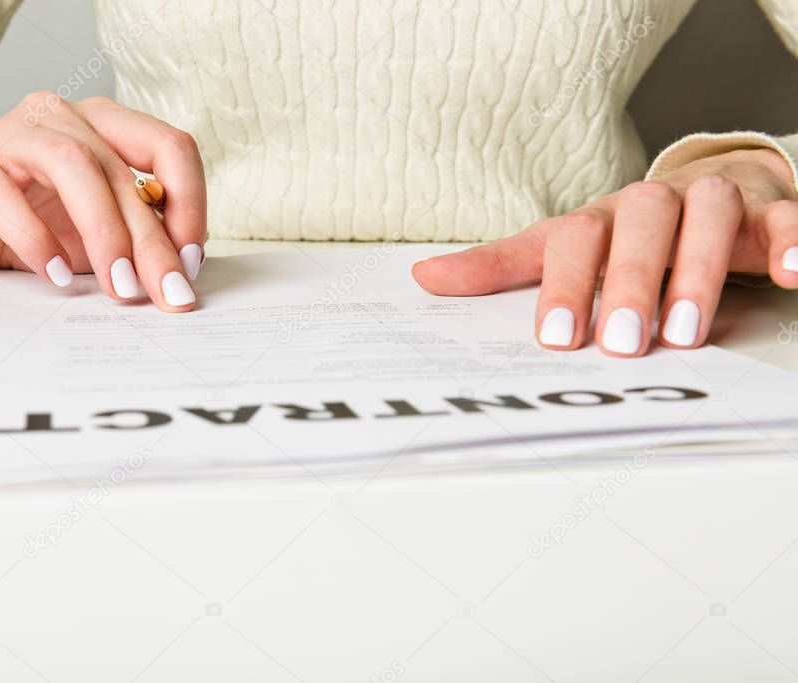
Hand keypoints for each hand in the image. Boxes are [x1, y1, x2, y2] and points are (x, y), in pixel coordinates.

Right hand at [0, 93, 205, 311]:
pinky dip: (35, 238)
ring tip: (119, 287)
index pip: (169, 147)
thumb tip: (182, 273)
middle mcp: (64, 118)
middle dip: (152, 241)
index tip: (191, 261)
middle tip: (167, 293)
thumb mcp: (98, 230)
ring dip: (104, 233)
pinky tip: (56, 275)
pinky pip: (4, 195)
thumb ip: (138, 237)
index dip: (191, 204)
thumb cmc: (34, 220)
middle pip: (123, 171)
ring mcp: (14, 136)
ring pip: (73, 166)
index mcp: (106, 125)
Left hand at [412, 148, 797, 355]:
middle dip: (631, 284)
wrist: (697, 191)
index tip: (556, 338)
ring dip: (697, 271)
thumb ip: (499, 268)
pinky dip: (789, 240)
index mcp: (598, 218)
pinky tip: (790, 272)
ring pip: (706, 219)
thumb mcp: (557, 251)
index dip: (564, 286)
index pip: (574, 241)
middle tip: (625, 342)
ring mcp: (710, 203)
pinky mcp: (765, 210)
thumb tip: (424, 278)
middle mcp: (651, 205)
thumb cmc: (620, 235)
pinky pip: (783, 218)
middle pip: (640, 228)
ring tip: (687, 331)